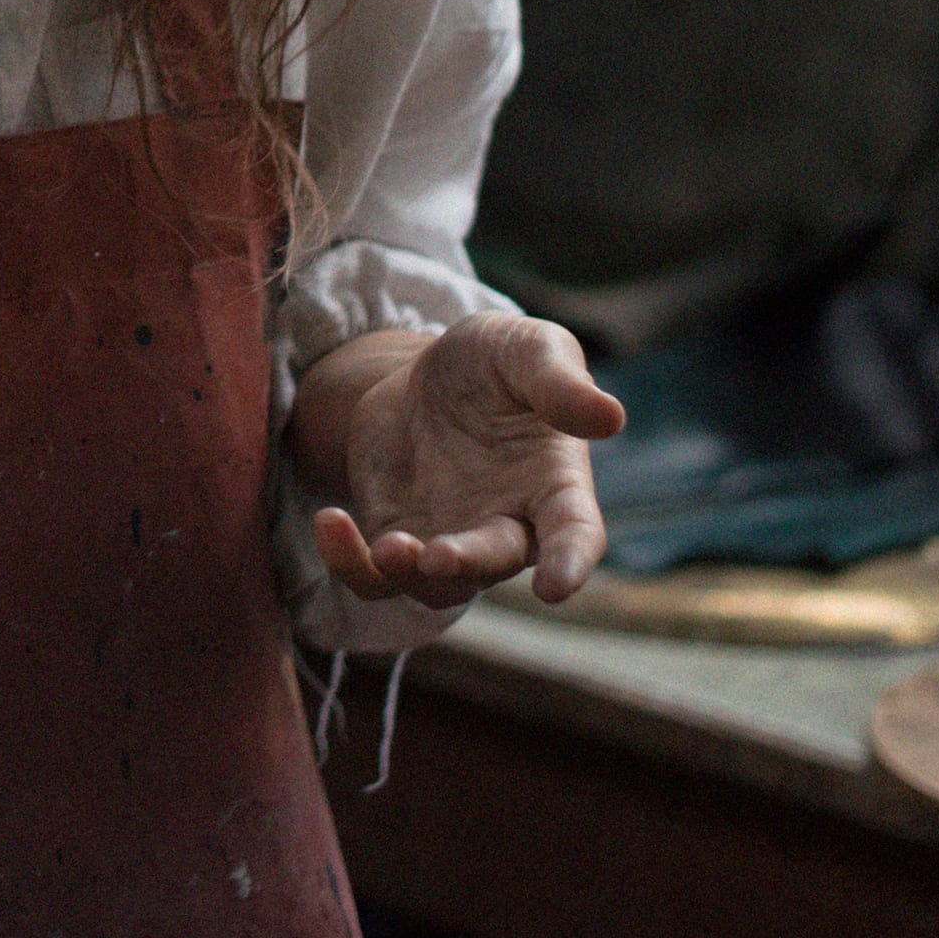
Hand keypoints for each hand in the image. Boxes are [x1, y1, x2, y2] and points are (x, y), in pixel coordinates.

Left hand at [294, 315, 624, 607]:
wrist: (423, 376)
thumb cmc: (494, 364)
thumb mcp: (526, 349)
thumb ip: (559, 381)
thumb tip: (610, 416)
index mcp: (555, 488)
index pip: (576, 536)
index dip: (571, 563)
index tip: (556, 588)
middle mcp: (507, 526)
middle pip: (495, 563)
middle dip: (470, 563)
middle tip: (439, 554)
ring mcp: (451, 540)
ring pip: (434, 586)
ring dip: (408, 573)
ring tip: (385, 546)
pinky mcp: (396, 538)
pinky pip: (373, 574)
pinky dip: (349, 562)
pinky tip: (328, 522)